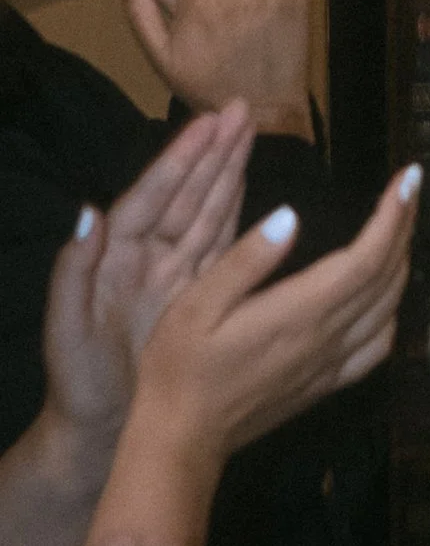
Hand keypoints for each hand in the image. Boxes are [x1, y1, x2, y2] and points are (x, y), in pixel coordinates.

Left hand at [42, 104, 252, 446]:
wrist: (98, 435)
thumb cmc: (77, 383)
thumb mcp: (65, 331)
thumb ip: (73, 271)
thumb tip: (87, 211)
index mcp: (116, 258)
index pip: (151, 198)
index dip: (179, 160)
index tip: (207, 122)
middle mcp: (147, 257)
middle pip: (184, 194)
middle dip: (212, 152)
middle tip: (240, 110)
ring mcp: (173, 274)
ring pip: (205, 210)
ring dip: (226, 171)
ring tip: (247, 130)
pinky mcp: (194, 295)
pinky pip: (217, 241)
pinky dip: (234, 208)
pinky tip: (247, 184)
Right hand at [127, 161, 420, 473]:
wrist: (181, 440)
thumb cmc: (180, 367)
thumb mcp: (196, 303)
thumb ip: (246, 259)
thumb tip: (291, 215)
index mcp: (300, 312)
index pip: (366, 257)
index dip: (393, 215)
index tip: (409, 176)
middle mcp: (327, 337)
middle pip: (386, 277)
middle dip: (405, 225)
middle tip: (409, 186)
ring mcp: (330, 364)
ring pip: (389, 308)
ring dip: (402, 262)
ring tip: (400, 226)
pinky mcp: (325, 385)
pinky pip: (378, 346)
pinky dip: (393, 311)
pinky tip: (386, 297)